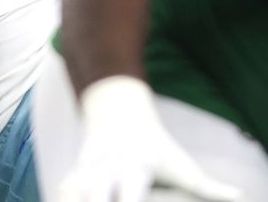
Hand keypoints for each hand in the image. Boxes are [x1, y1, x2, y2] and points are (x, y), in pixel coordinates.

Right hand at [58, 76, 241, 201]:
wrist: (116, 112)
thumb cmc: (157, 146)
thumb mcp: (181, 163)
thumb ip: (207, 186)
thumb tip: (239, 196)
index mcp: (134, 166)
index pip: (130, 194)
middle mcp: (107, 167)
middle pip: (95, 194)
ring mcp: (87, 166)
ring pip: (72, 188)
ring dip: (72, 198)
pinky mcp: (76, 169)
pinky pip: (66, 187)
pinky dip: (65, 196)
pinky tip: (64, 201)